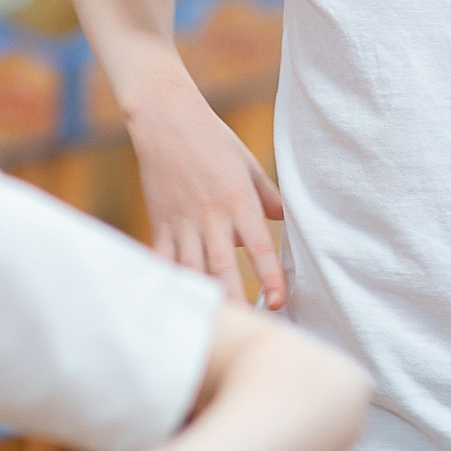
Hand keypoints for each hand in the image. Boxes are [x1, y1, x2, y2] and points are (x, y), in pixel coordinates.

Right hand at [127, 82, 285, 308]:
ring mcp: (182, 223)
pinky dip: (169, 283)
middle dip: (235, 299)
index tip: (278, 302)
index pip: (259, 246)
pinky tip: (175, 305)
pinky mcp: (160, 224)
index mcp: (238, 202)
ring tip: (216, 326)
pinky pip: (163, 261)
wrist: (167, 121)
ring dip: (205, 298)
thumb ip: (270, 197)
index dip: (269, 276)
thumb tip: (289, 220)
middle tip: (247, 328)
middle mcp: (210, 217)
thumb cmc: (214, 141)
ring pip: (193, 270)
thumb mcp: (249, 166)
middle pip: (223, 267)